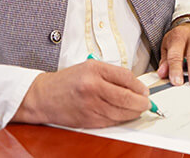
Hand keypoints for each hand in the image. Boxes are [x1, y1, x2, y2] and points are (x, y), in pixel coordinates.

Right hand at [12, 60, 149, 127]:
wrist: (43, 96)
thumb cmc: (67, 80)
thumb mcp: (91, 67)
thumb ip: (113, 74)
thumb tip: (135, 86)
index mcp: (94, 71)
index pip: (126, 78)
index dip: (140, 86)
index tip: (145, 90)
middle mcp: (93, 88)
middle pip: (127, 98)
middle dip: (141, 102)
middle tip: (146, 103)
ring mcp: (90, 106)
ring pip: (121, 112)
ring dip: (134, 112)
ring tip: (138, 109)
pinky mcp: (88, 120)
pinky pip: (111, 121)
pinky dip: (121, 119)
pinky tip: (125, 115)